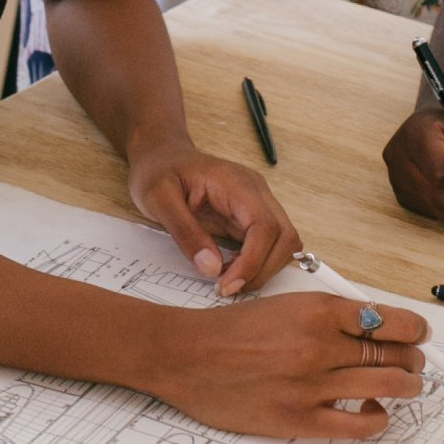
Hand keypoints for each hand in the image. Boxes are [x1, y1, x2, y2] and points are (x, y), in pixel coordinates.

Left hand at [129, 141, 299, 296]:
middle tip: (226, 288)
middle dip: (262, 270)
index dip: (253, 262)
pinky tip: (231, 270)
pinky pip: (270, 245)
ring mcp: (257, 203)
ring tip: (227, 279)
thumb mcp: (158, 199)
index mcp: (235, 182)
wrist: (161, 155)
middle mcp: (255, 191)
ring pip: (285, 243)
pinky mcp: (252, 216)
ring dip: (263, 269)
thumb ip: (185, 232)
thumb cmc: (158, 172)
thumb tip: (212, 268)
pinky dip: (258, 264)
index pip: (264, 225)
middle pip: (285, 237)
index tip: (225, 285)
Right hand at [144, 291, 429, 437]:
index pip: (387, 320)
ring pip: (385, 386)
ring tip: (406, 386)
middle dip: (413, 359)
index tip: (420, 333)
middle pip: (392, 354)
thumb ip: (328, 315)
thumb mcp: (286, 304)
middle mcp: (319, 345)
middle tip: (415, 362)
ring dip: (406, 387)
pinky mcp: (300, 419)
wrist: (189, 356)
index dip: (413, 329)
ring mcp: (312, 384)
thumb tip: (371, 327)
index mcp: (316, 309)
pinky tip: (376, 411)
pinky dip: (378, 418)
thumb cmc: (233, 329)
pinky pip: (358, 424)